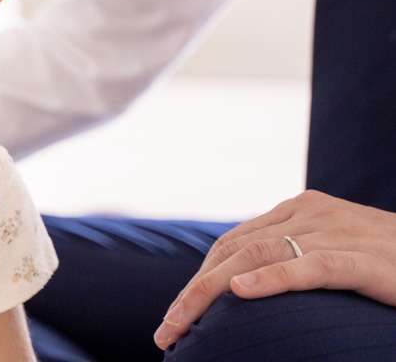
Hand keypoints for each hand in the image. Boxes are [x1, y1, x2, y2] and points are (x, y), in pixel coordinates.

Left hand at [154, 189, 395, 349]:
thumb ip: (295, 259)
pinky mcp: (364, 258)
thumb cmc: (393, 264)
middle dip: (194, 292)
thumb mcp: (336, 256)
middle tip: (166, 330)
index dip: (199, 278)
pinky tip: (240, 295)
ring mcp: (338, 231)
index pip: (233, 243)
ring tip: (182, 323)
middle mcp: (312, 213)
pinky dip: (271, 279)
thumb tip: (246, 288)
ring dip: (210, 293)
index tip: (175, 314)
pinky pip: (309, 266)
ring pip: (257, 257)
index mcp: (302, 210)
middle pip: (235, 251)